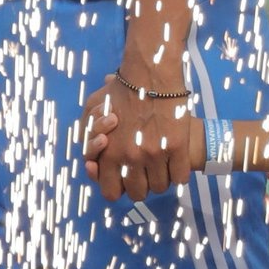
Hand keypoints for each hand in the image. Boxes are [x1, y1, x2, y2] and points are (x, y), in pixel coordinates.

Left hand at [80, 77, 197, 200]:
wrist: (150, 76)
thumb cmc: (121, 90)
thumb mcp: (94, 108)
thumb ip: (88, 132)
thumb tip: (91, 158)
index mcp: (110, 152)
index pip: (111, 192)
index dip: (118, 188)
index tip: (123, 178)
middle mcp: (131, 158)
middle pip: (138, 193)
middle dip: (141, 185)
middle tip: (144, 171)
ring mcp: (156, 155)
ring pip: (160, 187)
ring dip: (160, 178)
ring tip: (161, 164)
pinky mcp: (178, 148)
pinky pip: (180, 178)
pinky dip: (178, 173)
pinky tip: (175, 161)